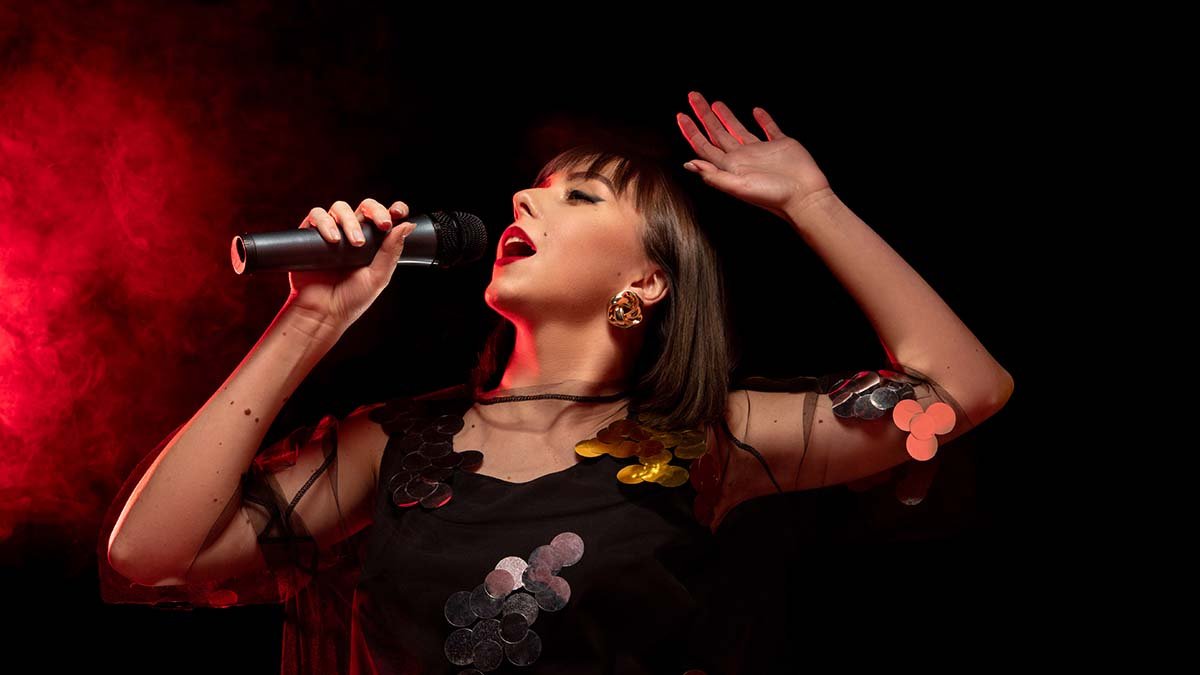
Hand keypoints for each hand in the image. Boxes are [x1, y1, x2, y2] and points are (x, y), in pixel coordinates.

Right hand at [286, 198, 416, 327]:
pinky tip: (333, 240)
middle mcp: (352, 233)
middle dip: (375, 210)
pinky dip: (324, 222)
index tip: (398, 212)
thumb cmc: (351, 298)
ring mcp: (332, 232)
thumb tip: (407, 225)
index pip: (383, 216)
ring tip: (354, 243)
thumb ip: (391, 251)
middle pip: (364, 206)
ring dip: (350, 220)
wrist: (324, 312)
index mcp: (372, 241)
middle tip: (382, 226)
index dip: (393, 209)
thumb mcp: (378, 276)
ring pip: (340, 208)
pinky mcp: (310, 235)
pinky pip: (316, 216)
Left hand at [676, 91, 833, 221]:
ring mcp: (761, 151)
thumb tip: (689, 165)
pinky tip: (756, 111)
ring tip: (714, 103)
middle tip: (693, 96)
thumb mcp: (738, 186)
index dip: (691, 131)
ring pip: (738, 129)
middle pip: (717, 133)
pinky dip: (763, 119)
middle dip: (703, 115)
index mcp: (730, 166)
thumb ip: (713, 175)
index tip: (681, 115)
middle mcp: (743, 158)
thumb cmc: (773, 196)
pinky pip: (769, 128)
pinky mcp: (781, 145)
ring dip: (726, 116)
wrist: (804, 196)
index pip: (704, 146)